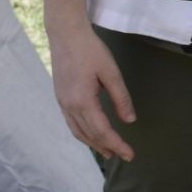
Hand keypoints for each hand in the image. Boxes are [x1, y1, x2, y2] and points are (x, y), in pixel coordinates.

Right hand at [48, 20, 136, 161]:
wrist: (66, 35)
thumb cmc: (90, 51)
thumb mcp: (111, 72)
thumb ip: (121, 98)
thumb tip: (129, 120)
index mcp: (83, 101)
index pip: (103, 130)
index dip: (117, 144)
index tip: (130, 154)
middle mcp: (69, 107)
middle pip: (89, 135)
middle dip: (107, 147)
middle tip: (123, 156)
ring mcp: (62, 104)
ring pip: (78, 131)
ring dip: (93, 143)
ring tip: (108, 151)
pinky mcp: (61, 98)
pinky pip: (72, 123)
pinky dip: (83, 133)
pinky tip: (92, 133)